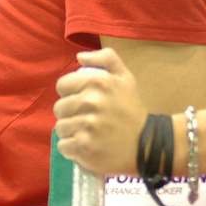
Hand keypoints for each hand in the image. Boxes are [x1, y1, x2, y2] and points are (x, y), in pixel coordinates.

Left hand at [53, 48, 145, 175]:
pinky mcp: (84, 146)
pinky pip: (63, 146)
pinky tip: (86, 145)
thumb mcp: (125, 77)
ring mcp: (87, 125)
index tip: (82, 101)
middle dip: (70, 114)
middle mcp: (91, 101)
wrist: (146, 142)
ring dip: (71, 131)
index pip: (63, 85)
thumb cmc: (131, 108)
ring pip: (60, 127)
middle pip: (59, 108)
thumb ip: (106, 58)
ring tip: (88, 132)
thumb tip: (79, 57)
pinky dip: (72, 148)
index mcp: (99, 81)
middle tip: (87, 119)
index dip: (70, 93)